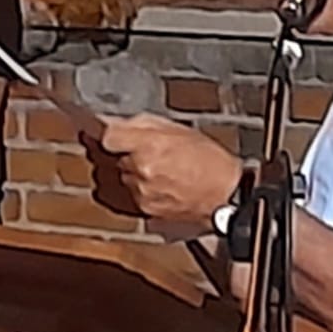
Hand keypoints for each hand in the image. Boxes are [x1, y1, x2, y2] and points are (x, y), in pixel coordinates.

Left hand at [97, 114, 244, 225]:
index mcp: (149, 145)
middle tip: (142, 151)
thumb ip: (145, 124)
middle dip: (122, 153)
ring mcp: (139, 192)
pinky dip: (133, 189)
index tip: (111, 133)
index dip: (110, 134)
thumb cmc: (210, 162)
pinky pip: (125, 195)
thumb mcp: (180, 130)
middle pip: (110, 158)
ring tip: (152, 169)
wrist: (224, 196)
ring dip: (127, 172)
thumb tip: (120, 122)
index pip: (107, 137)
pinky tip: (153, 184)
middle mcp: (140, 170)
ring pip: (116, 178)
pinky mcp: (142, 209)